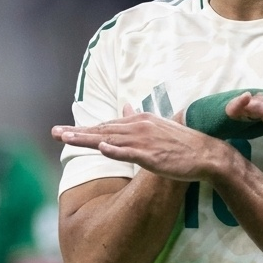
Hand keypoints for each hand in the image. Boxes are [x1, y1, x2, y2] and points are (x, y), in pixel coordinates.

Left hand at [52, 110, 229, 181]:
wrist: (207, 153)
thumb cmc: (183, 143)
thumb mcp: (159, 125)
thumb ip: (138, 118)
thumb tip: (124, 107)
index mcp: (140, 121)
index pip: (106, 125)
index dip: (84, 128)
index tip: (64, 131)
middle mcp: (139, 127)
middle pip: (102, 129)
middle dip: (77, 131)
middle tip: (54, 132)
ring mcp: (145, 140)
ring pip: (110, 138)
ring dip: (87, 138)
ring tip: (66, 138)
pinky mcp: (152, 155)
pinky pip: (129, 152)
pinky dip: (115, 149)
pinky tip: (101, 147)